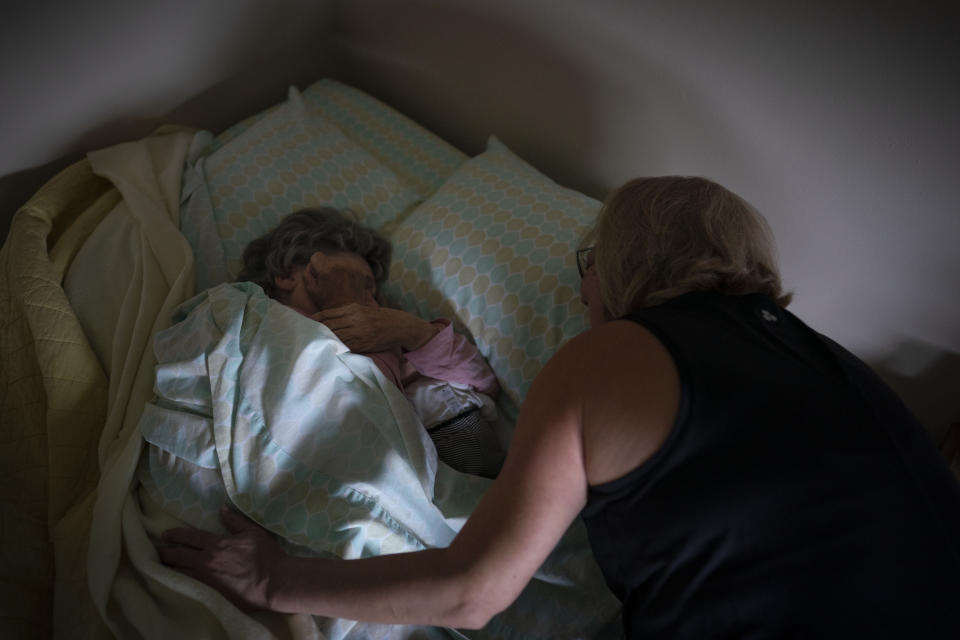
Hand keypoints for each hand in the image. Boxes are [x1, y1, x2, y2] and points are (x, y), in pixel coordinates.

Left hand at [157, 506, 283, 610]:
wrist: (273, 582)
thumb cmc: (265, 555)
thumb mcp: (253, 532)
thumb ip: (235, 521)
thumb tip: (222, 508)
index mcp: (217, 544)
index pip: (190, 537)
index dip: (175, 535)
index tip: (164, 535)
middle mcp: (207, 561)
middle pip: (179, 555)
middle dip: (166, 552)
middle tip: (157, 550)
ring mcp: (207, 579)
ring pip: (181, 572)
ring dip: (169, 568)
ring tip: (160, 566)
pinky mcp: (210, 593)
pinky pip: (189, 586)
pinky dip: (179, 582)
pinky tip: (174, 582)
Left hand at [312, 304, 439, 352]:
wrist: (399, 325)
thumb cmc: (380, 318)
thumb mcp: (362, 310)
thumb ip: (346, 314)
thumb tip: (327, 319)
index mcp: (352, 309)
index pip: (327, 314)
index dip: (314, 319)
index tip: (301, 323)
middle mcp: (354, 319)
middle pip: (328, 325)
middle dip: (314, 330)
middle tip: (300, 335)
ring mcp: (359, 331)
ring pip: (335, 335)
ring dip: (322, 340)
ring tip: (309, 345)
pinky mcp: (363, 343)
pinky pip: (346, 346)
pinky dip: (335, 348)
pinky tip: (326, 351)